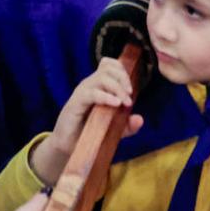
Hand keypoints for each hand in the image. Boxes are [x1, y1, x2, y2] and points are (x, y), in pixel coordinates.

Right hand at [30, 57, 142, 185]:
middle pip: (107, 68)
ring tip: (125, 102)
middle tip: (130, 94)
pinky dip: (105, 96)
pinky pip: (91, 93)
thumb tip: (140, 119)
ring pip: (101, 78)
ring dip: (117, 88)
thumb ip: (127, 125)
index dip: (122, 69)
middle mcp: (90, 85)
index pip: (109, 64)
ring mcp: (82, 92)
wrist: (69, 146)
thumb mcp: (113, 130)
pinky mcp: (76, 103)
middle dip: (123, 77)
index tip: (131, 86)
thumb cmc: (90, 133)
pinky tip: (115, 103)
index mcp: (99, 86)